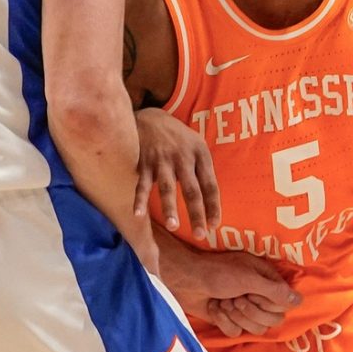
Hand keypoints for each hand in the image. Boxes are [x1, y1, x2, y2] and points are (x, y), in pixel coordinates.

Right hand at [133, 109, 220, 241]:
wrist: (151, 116)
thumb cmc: (179, 138)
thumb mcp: (197, 146)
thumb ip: (203, 171)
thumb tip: (210, 202)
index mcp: (201, 155)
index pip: (211, 186)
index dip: (214, 206)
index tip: (215, 225)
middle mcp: (183, 158)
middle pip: (192, 190)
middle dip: (196, 214)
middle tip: (201, 235)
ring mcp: (162, 160)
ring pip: (167, 187)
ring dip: (170, 208)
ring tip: (173, 226)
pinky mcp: (144, 162)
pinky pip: (142, 183)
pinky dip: (139, 199)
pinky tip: (138, 214)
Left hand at [160, 240, 299, 336]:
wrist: (185, 279)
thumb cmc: (217, 272)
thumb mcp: (248, 279)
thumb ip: (275, 292)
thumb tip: (301, 301)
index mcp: (268, 282)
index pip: (283, 306)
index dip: (267, 304)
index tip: (252, 292)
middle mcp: (260, 297)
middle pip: (272, 321)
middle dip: (250, 311)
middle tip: (235, 297)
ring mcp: (245, 310)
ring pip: (255, 330)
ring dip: (236, 316)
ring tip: (224, 301)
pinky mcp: (230, 321)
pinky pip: (236, 332)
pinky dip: (222, 320)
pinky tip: (214, 307)